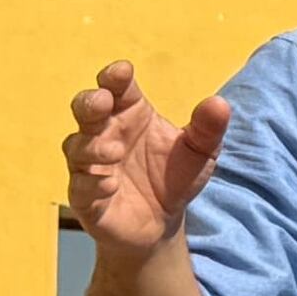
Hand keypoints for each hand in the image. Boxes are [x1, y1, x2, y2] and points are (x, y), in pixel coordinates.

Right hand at [62, 58, 230, 258]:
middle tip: (103, 102)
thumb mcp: (201, 153)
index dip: (114, 76)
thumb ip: (208, 129)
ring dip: (93, 146)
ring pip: (77, 146)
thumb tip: (219, 104)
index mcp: (131, 113)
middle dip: (90, 102)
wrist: (162, 223)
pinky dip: (92, 183)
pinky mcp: (85, 197)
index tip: (122, 71)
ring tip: (115, 152)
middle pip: (85, 108)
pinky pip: (80, 186)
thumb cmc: (175, 177)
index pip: (117, 87)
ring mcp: (91, 165)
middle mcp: (106, 133)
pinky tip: (110, 185)